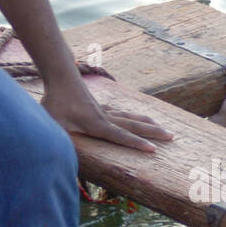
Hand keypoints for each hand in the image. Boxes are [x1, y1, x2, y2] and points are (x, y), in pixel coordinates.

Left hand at [40, 80, 172, 152]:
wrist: (61, 76)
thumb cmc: (54, 102)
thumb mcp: (53, 123)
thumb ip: (58, 137)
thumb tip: (56, 150)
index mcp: (96, 124)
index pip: (120, 136)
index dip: (136, 143)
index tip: (153, 149)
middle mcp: (105, 117)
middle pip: (133, 126)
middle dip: (153, 132)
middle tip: (172, 137)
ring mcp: (104, 110)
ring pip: (130, 118)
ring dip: (147, 124)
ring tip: (162, 128)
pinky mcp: (101, 106)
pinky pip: (122, 114)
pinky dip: (134, 117)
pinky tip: (138, 119)